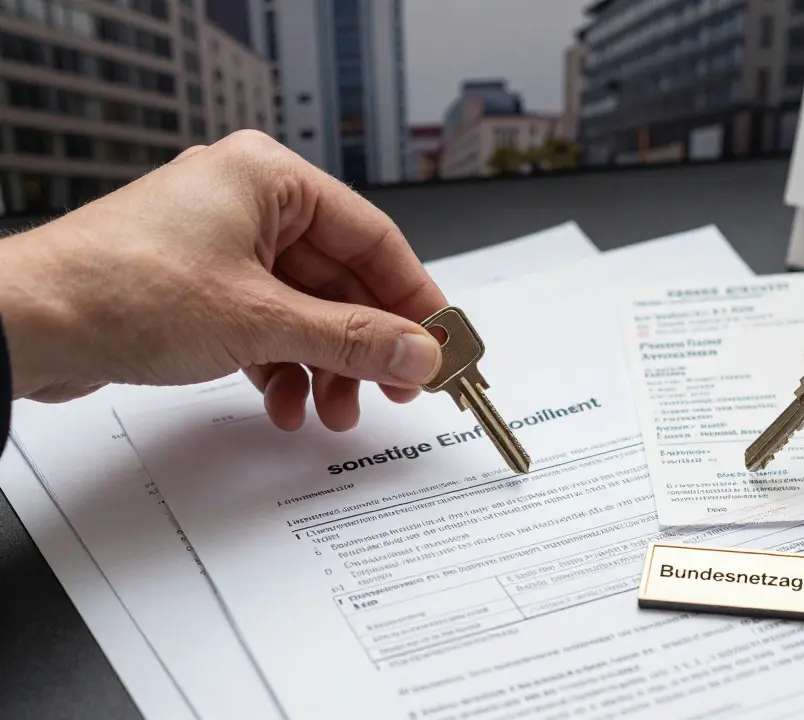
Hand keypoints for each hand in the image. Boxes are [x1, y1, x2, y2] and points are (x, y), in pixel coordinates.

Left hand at [0, 131, 447, 431]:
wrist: (21, 325)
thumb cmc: (120, 290)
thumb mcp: (262, 321)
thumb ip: (354, 339)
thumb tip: (419, 351)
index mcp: (270, 178)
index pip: (374, 238)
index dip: (415, 297)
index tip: (443, 343)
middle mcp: (249, 202)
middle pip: (341, 280)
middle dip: (366, 345)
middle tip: (398, 389)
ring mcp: (221, 245)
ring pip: (305, 309)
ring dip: (325, 365)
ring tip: (334, 412)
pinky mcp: (199, 286)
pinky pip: (266, 324)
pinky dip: (282, 365)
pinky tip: (284, 404)